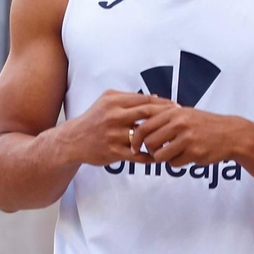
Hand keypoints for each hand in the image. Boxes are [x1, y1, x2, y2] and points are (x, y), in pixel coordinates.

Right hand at [56, 91, 171, 166]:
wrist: (73, 140)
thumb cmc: (94, 119)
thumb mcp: (107, 101)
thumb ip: (129, 98)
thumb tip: (156, 98)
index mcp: (114, 101)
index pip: (146, 100)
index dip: (164, 104)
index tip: (177, 107)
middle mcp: (114, 116)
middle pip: (148, 114)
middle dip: (167, 117)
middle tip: (180, 121)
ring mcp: (113, 134)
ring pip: (144, 135)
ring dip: (160, 138)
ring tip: (172, 139)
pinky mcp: (113, 151)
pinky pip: (137, 155)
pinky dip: (150, 155)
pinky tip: (158, 155)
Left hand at [133, 104, 246, 168]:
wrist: (230, 134)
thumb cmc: (203, 124)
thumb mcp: (184, 113)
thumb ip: (162, 117)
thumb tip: (136, 125)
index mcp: (173, 112)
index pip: (144, 127)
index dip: (135, 139)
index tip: (134, 146)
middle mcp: (179, 124)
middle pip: (149, 143)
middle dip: (149, 151)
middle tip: (155, 152)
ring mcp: (187, 139)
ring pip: (160, 156)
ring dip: (162, 158)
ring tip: (171, 154)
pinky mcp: (195, 153)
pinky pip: (174, 164)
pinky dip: (176, 163)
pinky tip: (186, 156)